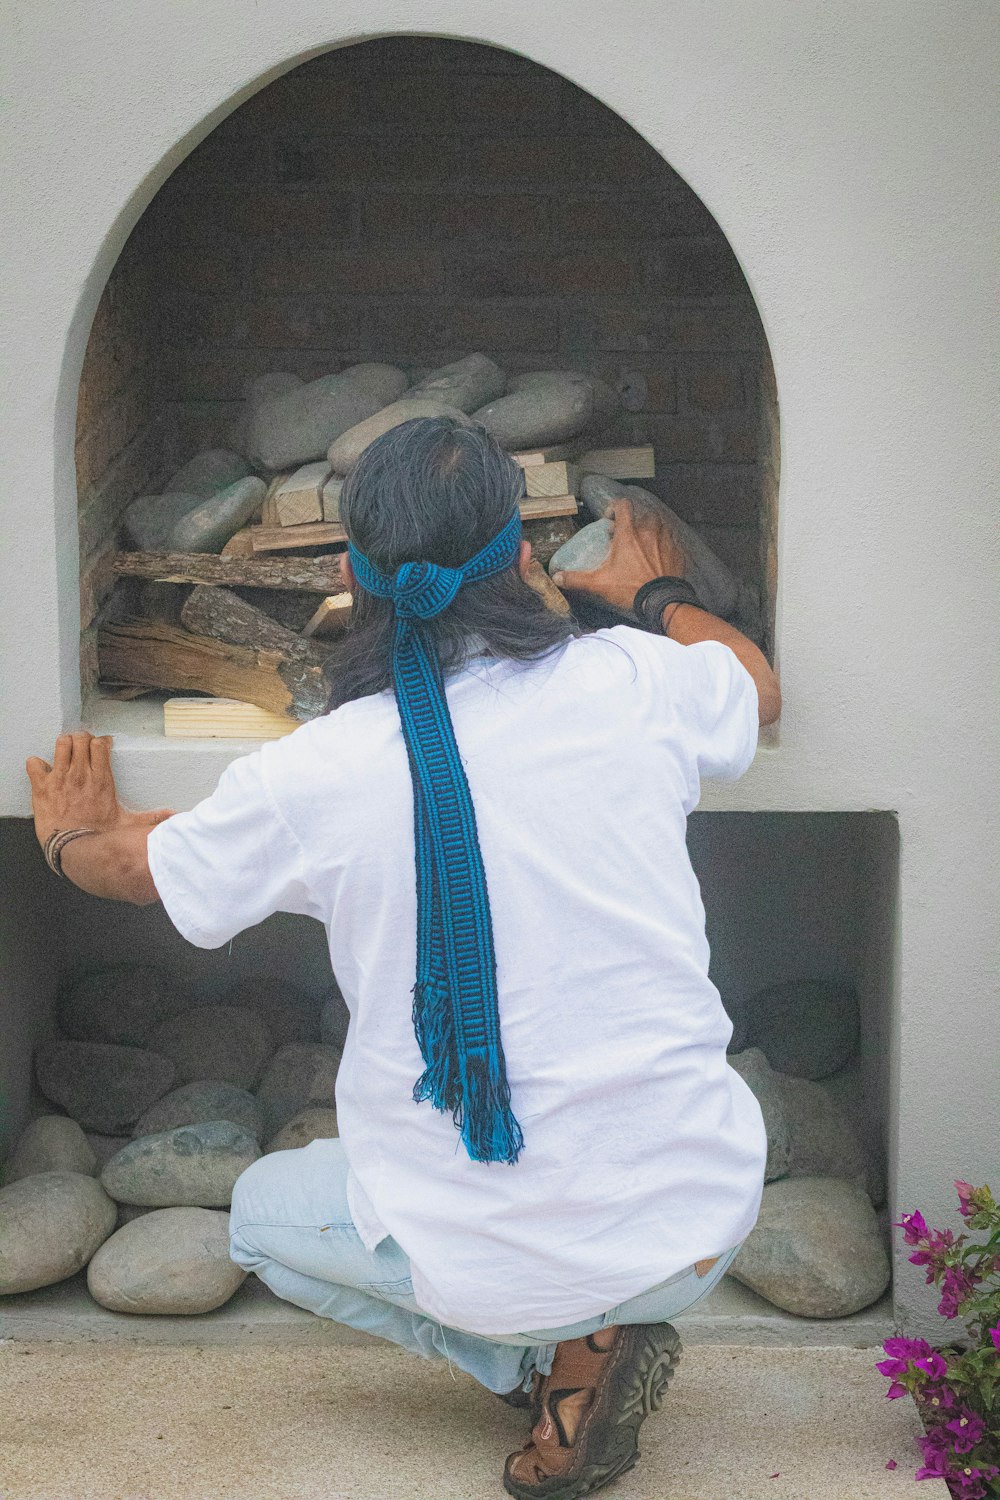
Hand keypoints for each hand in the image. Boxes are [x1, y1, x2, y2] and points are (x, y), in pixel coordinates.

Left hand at [26, 733, 172, 846]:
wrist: (74, 849)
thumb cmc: (100, 838)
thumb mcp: (129, 825)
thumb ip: (151, 817)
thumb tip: (174, 817)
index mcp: (101, 779)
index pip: (100, 744)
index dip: (101, 742)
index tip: (101, 747)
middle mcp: (81, 774)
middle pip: (80, 739)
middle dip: (82, 740)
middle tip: (82, 748)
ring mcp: (59, 778)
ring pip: (60, 744)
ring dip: (63, 746)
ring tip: (64, 754)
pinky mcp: (42, 787)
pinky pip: (34, 763)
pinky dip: (37, 765)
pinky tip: (43, 772)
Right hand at [551, 499, 687, 612]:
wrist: (662, 601)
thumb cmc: (631, 589)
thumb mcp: (599, 584)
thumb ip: (577, 579)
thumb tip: (557, 578)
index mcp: (628, 534)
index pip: (623, 506)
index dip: (614, 508)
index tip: (610, 519)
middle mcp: (648, 531)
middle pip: (641, 515)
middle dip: (633, 522)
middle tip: (626, 537)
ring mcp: (665, 540)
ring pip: (658, 525)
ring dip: (650, 531)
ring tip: (643, 545)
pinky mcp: (677, 551)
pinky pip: (671, 542)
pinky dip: (664, 546)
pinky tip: (658, 558)